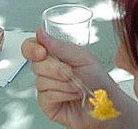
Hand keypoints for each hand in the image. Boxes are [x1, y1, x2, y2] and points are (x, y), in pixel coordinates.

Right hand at [22, 30, 137, 128]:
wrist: (105, 104)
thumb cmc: (98, 80)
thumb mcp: (82, 57)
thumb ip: (59, 46)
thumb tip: (40, 34)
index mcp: (56, 54)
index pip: (32, 46)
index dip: (32, 48)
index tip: (42, 52)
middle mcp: (49, 70)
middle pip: (35, 64)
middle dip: (56, 69)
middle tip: (72, 72)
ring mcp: (46, 86)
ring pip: (41, 81)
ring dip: (64, 84)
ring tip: (77, 86)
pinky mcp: (46, 103)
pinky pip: (46, 95)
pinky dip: (63, 94)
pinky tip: (72, 95)